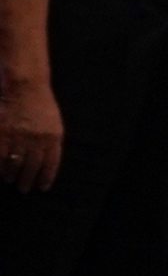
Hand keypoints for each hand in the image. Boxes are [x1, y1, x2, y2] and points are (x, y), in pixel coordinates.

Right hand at [0, 69, 58, 194]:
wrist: (25, 87)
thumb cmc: (40, 105)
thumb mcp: (54, 123)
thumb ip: (51, 142)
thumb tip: (46, 164)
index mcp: (53, 136)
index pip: (51, 163)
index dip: (46, 177)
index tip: (42, 188)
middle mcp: (37, 139)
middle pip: (32, 167)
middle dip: (27, 180)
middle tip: (24, 188)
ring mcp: (18, 137)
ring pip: (15, 164)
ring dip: (12, 175)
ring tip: (10, 180)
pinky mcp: (2, 134)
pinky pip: (0, 157)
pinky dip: (0, 166)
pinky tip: (0, 171)